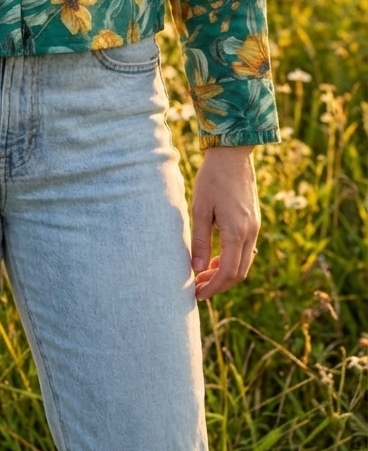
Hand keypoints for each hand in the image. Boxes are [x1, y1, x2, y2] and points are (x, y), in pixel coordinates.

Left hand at [190, 145, 259, 299]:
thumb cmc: (212, 179)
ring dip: (225, 274)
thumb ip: (200, 241)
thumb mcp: (200, 209)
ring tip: (203, 276)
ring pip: (243, 263)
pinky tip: (214, 259)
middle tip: (197, 289)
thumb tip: (197, 270)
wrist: (233, 155)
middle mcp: (250, 233)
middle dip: (218, 285)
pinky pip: (245, 250)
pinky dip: (231, 260)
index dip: (213, 288)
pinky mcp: (253, 222)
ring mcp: (254, 228)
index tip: (197, 295)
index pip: (228, 273)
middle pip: (239, 273)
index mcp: (237, 232)